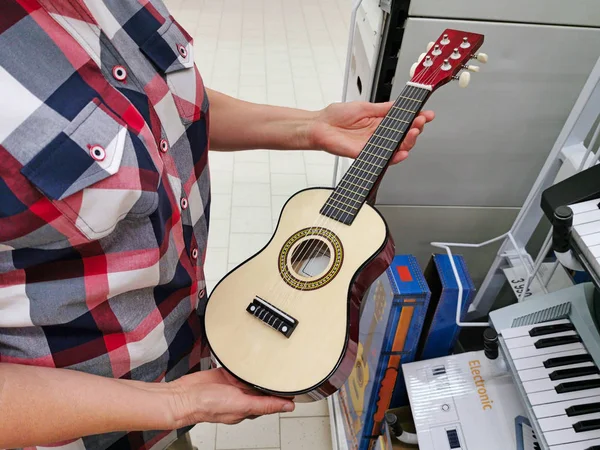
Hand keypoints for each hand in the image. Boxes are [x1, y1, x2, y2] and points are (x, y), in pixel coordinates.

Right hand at [167, 368, 294, 426]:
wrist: (183, 396)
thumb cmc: (207, 405)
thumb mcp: (241, 404)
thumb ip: (265, 405)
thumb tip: (287, 407)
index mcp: (249, 408)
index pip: (272, 402)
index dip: (284, 395)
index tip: (296, 386)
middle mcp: (242, 397)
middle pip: (263, 388)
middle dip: (273, 381)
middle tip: (285, 370)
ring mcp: (233, 386)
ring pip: (252, 377)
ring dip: (259, 371)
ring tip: (271, 362)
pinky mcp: (224, 375)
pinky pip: (238, 368)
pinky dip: (245, 364)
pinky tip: (250, 358)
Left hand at [309, 101, 433, 163]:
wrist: (320, 126)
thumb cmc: (336, 117)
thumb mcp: (364, 107)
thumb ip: (383, 109)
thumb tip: (400, 105)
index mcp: (379, 123)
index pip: (402, 122)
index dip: (416, 119)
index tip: (426, 114)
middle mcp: (378, 136)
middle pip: (403, 136)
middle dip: (415, 129)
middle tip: (420, 122)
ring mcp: (373, 146)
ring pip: (396, 148)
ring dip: (408, 141)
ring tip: (413, 132)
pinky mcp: (365, 154)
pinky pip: (383, 159)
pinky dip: (394, 157)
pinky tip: (402, 152)